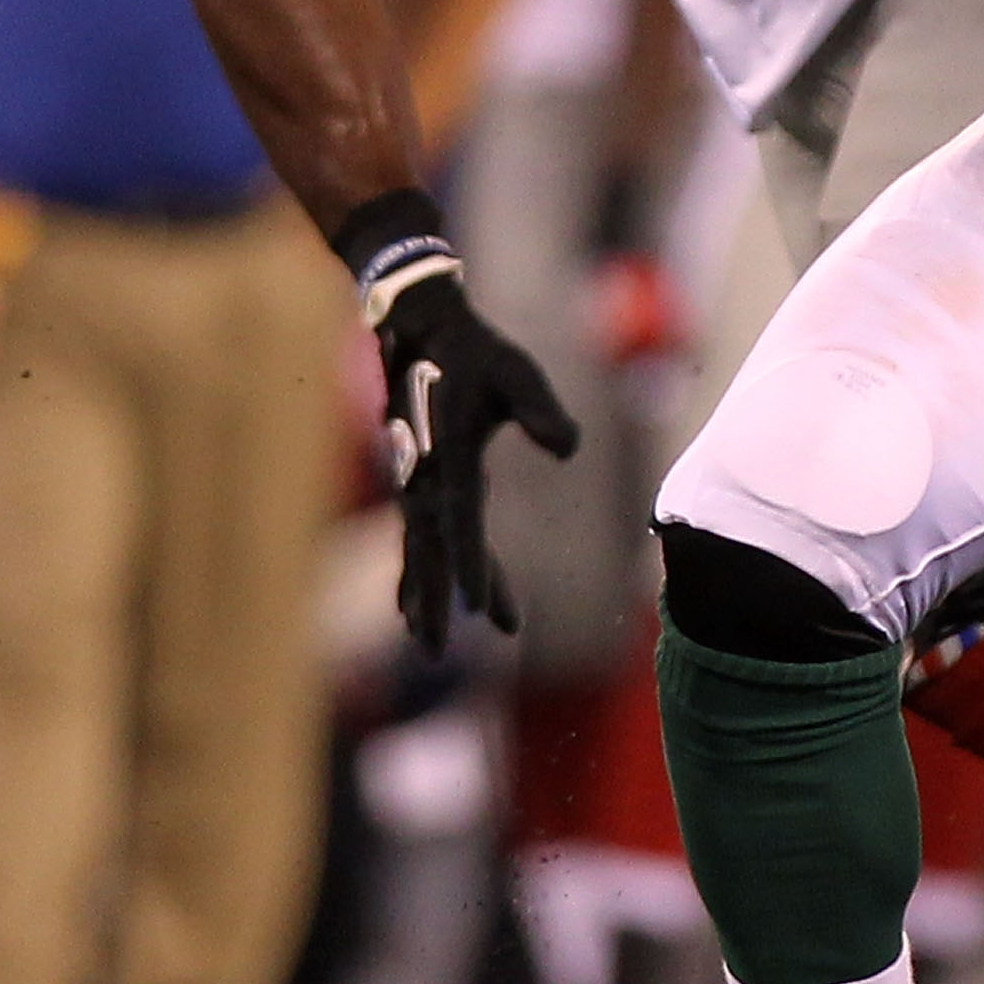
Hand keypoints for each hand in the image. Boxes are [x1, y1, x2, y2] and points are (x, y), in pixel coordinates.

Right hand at [365, 251, 584, 653]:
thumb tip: (568, 448)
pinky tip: (421, 603)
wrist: (422, 329)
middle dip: (436, 603)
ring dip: (428, 596)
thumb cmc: (476, 352)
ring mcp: (415, 483)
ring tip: (432, 645)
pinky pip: (421, 539)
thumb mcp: (516, 372)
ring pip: (422, 553)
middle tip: (441, 654)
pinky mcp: (417, 482)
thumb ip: (541, 408)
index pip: (463, 527)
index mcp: (451, 461)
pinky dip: (423, 572)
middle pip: (431, 554)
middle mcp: (425, 480)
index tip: (480, 613)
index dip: (475, 570)